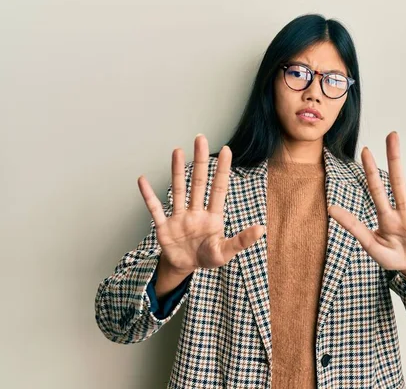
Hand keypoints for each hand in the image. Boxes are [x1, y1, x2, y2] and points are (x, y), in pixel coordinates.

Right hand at [137, 134, 265, 274]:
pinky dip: (148, 196)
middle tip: (201, 138)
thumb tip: (262, 228)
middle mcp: (195, 212)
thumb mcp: (226, 252)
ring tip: (177, 150)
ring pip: (178, 190)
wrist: (184, 267)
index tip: (226, 150)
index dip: (222, 170)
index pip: (218, 189)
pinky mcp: (164, 227)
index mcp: (213, 217)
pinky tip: (142, 180)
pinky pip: (155, 209)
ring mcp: (179, 217)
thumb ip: (242, 240)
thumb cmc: (207, 257)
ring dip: (176, 171)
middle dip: (200, 161)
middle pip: (198, 183)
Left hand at [328, 131, 405, 275]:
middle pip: (398, 182)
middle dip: (394, 159)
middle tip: (392, 135)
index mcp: (387, 218)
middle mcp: (403, 213)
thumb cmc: (392, 257)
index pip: (377, 190)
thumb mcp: (371, 245)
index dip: (371, 171)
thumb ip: (354, 227)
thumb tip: (330, 208)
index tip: (365, 150)